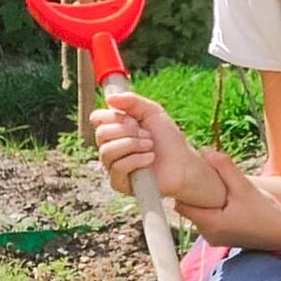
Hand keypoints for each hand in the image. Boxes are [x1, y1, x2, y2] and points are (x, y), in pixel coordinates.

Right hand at [92, 90, 223, 206]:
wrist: (183, 163)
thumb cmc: (168, 139)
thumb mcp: (152, 112)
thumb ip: (132, 101)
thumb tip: (110, 98)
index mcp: (115, 129)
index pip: (97, 118)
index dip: (113, 116)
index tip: (133, 118)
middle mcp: (110, 147)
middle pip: (101, 134)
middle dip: (127, 131)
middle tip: (147, 134)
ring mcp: (112, 166)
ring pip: (107, 151)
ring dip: (133, 145)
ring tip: (150, 146)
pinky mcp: (118, 182)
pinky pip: (117, 167)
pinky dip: (135, 160)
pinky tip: (150, 159)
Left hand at [177, 149, 280, 248]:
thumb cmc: (266, 212)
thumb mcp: (245, 186)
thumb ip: (224, 167)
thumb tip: (204, 150)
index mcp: (210, 224)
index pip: (180, 205)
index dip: (181, 189)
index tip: (187, 174)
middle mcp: (208, 235)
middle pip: (188, 210)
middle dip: (192, 193)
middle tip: (201, 176)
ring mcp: (214, 239)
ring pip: (199, 215)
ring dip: (203, 201)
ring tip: (213, 186)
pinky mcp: (222, 238)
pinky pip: (208, 220)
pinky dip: (211, 209)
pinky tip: (222, 199)